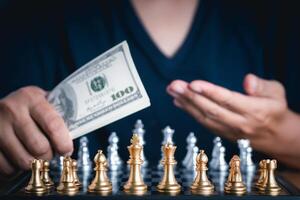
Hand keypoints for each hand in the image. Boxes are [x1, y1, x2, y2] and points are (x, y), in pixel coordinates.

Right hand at [0, 86, 72, 175]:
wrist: (2, 108)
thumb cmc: (31, 108)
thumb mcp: (44, 103)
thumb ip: (59, 115)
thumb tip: (75, 137)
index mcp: (32, 98)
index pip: (53, 125)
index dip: (63, 143)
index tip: (67, 151)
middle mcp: (12, 110)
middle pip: (39, 147)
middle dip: (50, 156)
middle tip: (52, 155)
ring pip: (24, 160)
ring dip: (35, 164)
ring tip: (37, 158)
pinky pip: (7, 167)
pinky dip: (16, 169)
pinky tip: (20, 158)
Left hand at [167, 74, 295, 156]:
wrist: (276, 136)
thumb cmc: (275, 109)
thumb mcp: (277, 93)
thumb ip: (262, 86)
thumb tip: (247, 80)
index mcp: (254, 111)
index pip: (228, 100)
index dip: (210, 92)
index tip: (193, 84)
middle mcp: (239, 123)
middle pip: (211, 110)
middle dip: (190, 97)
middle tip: (174, 85)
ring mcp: (229, 131)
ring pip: (204, 117)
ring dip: (186, 104)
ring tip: (172, 91)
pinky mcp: (222, 133)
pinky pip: (203, 123)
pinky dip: (189, 112)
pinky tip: (179, 102)